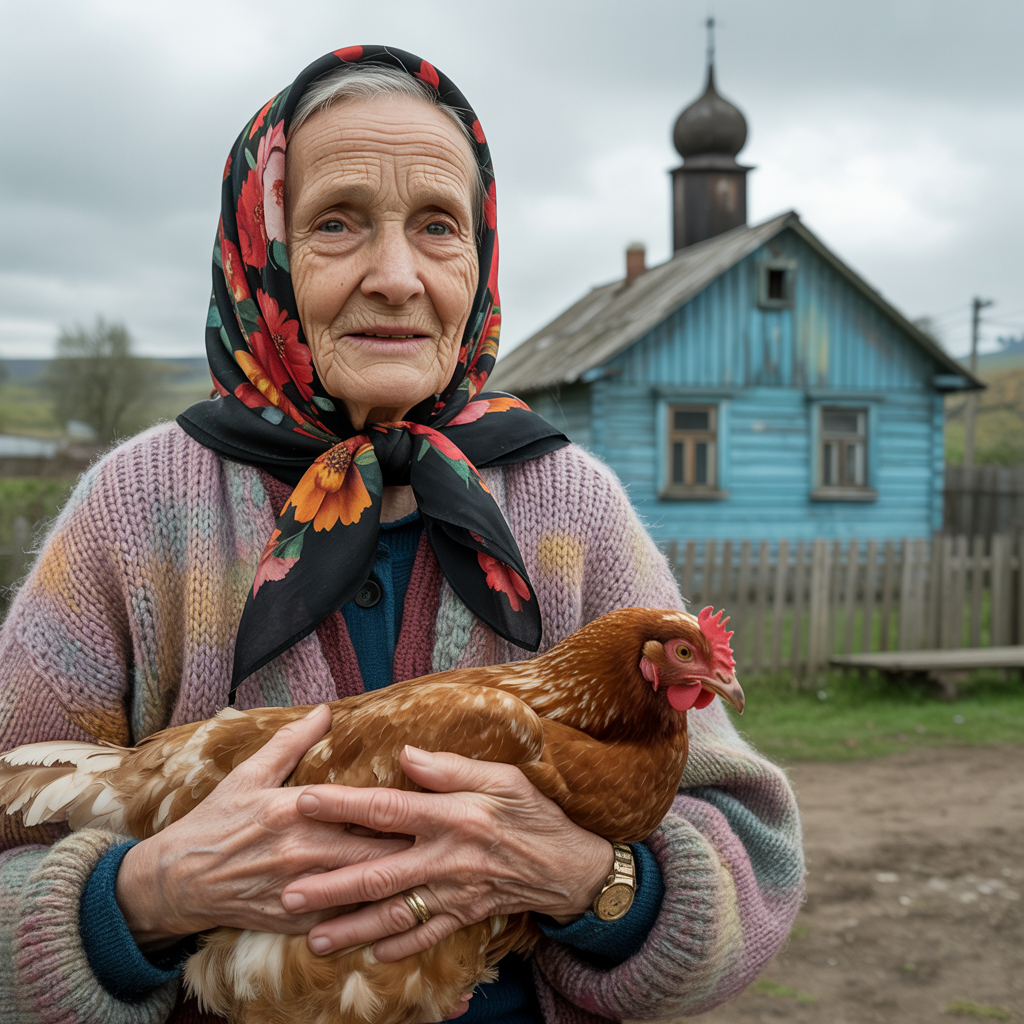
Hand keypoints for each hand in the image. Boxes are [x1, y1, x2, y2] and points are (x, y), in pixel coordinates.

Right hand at [115, 705, 412, 949]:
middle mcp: (300, 851)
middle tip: (445, 839)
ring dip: (395, 882)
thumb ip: (291, 742)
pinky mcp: (291, 921)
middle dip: (410, 848)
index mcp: (294, 810)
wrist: (176, 880)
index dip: (399, 808)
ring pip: (362, 889)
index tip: (432, 802)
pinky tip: (395, 906)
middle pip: (371, 851)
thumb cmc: (215, 821)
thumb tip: (326, 710)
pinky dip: (367, 913)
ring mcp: (297, 890)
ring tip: (433, 872)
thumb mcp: (249, 774)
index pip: (360, 807)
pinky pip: (339, 920)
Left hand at [280, 746, 614, 960]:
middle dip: (330, 886)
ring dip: (351, 928)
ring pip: (393, 914)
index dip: (343, 806)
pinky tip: (368, 952)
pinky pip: (425, 936)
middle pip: (377, 873)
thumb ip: (451, 768)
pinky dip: (396, 947)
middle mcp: (446, 859)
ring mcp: (453, 893)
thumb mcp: (501, 778)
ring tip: (313, 939)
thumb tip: (406, 755)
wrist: (569, 865)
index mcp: (451, 817)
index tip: (304, 801)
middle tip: (287, 893)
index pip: (386, 809)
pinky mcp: (464, 916)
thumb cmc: (533, 812)